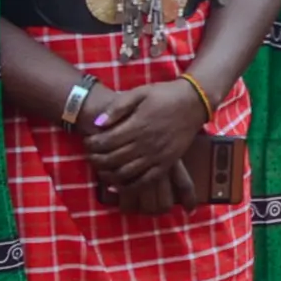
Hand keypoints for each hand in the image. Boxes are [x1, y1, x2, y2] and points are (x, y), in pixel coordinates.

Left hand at [84, 74, 205, 189]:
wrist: (193, 102)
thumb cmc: (164, 95)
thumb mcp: (139, 93)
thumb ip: (117, 107)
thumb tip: (98, 123)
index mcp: (137, 125)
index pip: (106, 141)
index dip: (92, 144)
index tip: (87, 141)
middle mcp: (146, 144)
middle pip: (113, 159)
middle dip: (96, 159)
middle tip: (90, 155)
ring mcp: (157, 156)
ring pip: (126, 173)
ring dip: (109, 174)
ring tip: (100, 169)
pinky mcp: (167, 163)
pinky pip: (146, 181)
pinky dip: (130, 187)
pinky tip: (118, 187)